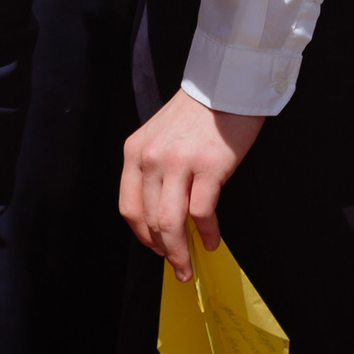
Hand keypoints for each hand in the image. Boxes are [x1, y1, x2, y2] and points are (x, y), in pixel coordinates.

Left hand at [120, 94, 265, 278]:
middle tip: (177, 267)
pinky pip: (201, 212)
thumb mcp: (159, 137)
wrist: (224, 87)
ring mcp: (178, 163)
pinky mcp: (208, 166)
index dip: (141, 234)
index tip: (155, 248)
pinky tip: (211, 239)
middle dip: (163, 251)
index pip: (129, 206)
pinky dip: (206, 232)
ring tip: (189, 265)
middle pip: (149, 220)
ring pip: (170, 222)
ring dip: (180, 251)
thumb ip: (154, 170)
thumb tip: (162, 216)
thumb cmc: (195, 114)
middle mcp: (150, 158)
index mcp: (134, 152)